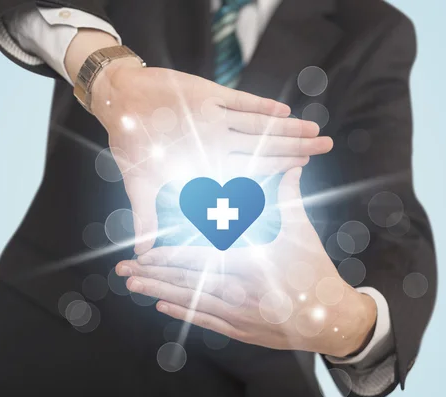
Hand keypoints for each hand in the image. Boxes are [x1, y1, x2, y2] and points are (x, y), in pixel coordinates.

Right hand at [65, 30, 333, 253]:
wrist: (120, 102)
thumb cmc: (131, 142)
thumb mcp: (140, 182)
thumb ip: (147, 215)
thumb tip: (144, 252)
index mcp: (207, 165)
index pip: (248, 172)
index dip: (277, 170)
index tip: (302, 172)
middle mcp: (217, 144)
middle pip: (264, 148)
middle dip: (296, 147)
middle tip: (325, 145)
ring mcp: (215, 120)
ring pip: (258, 126)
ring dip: (286, 127)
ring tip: (314, 129)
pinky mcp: (208, 95)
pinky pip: (239, 102)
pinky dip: (259, 106)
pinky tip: (284, 109)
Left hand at [116, 168, 376, 356]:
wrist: (330, 319)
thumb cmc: (314, 272)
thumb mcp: (301, 232)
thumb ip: (289, 198)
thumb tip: (291, 166)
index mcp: (248, 265)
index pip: (198, 260)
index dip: (167, 258)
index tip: (142, 253)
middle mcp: (237, 292)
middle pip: (185, 283)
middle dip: (151, 276)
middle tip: (122, 271)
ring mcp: (237, 315)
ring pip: (190, 303)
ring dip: (159, 293)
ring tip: (133, 286)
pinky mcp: (241, 331)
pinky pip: (205, 320)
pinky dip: (183, 313)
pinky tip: (163, 306)